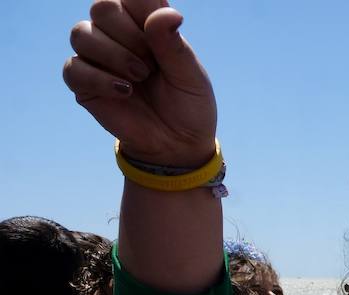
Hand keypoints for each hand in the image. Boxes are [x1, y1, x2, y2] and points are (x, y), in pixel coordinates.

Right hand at [63, 1, 216, 166]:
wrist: (178, 144)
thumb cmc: (188, 105)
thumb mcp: (190, 76)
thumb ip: (174, 44)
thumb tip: (167, 13)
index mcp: (147, 24)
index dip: (141, 10)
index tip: (158, 35)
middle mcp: (118, 35)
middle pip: (102, 7)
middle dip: (129, 35)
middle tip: (151, 64)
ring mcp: (97, 58)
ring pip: (82, 33)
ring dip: (115, 56)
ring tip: (141, 77)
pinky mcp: (84, 83)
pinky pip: (74, 68)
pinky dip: (100, 79)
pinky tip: (125, 92)